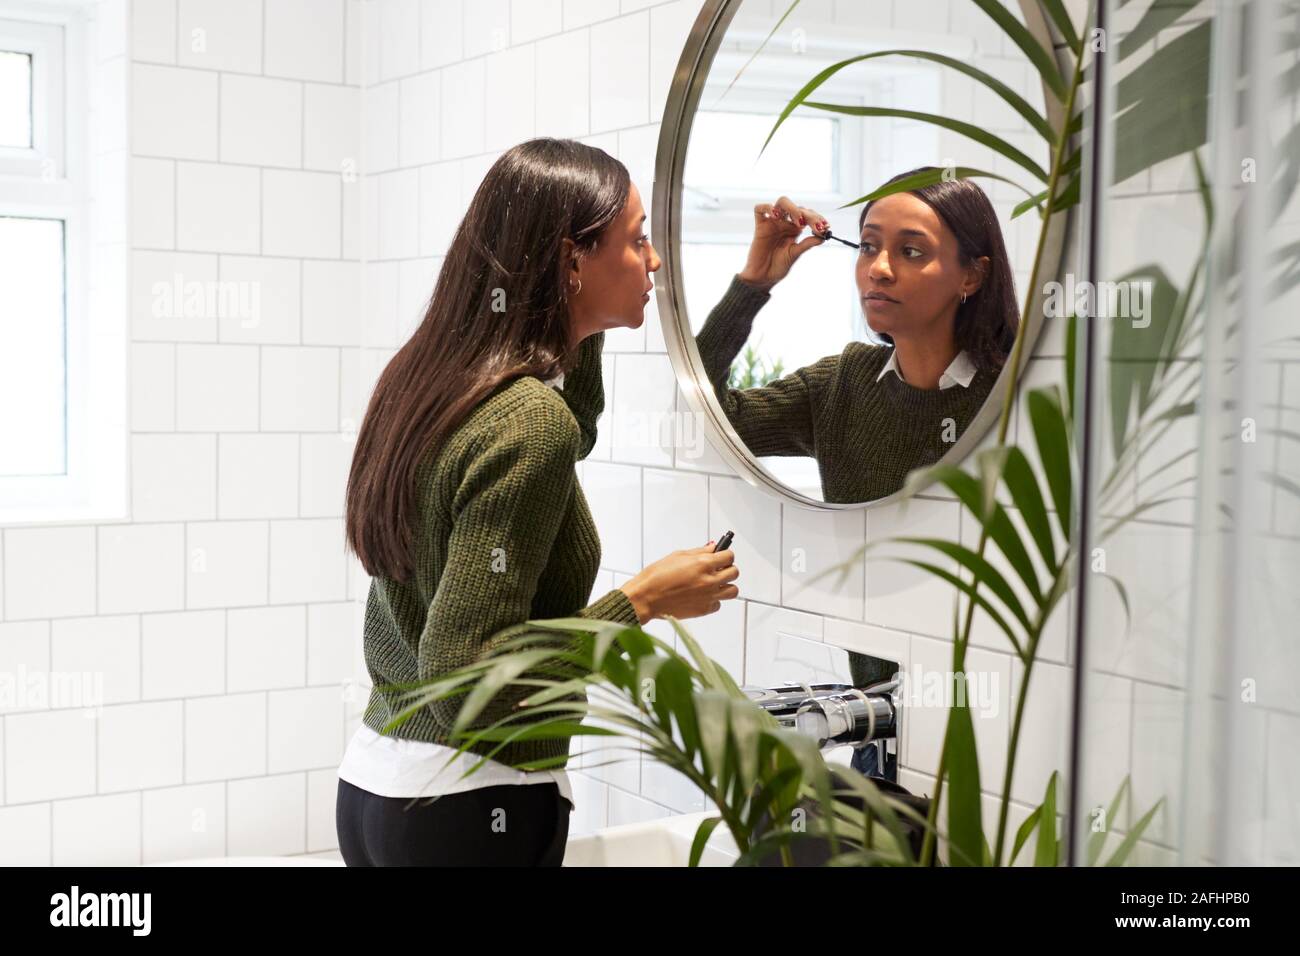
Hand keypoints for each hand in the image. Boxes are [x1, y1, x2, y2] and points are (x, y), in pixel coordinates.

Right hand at [620, 541, 739, 622]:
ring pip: (732, 591)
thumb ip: (699, 552)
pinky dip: (713, 600)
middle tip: (717, 569)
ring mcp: (709, 596)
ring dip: (726, 585)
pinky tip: (702, 596)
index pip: (729, 556)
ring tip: (714, 584)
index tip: (721, 556)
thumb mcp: (677, 556)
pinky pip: (718, 604)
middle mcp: (710, 580)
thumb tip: (713, 548)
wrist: (646, 597)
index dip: (725, 555)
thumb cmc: (656, 576)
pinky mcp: (704, 609)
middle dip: (727, 569)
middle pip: (734, 573)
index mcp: (703, 564)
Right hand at [736, 195, 828, 291]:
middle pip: (798, 208)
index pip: (808, 216)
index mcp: (795, 229)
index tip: (825, 227)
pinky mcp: (760, 226)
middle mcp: (785, 223)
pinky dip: (768, 207)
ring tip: (799, 222)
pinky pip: (760, 209)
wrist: (763, 277)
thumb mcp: (795, 254)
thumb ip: (807, 244)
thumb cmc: (778, 267)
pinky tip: (776, 216)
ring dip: (793, 209)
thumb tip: (823, 236)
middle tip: (817, 226)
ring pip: (782, 202)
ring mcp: (773, 223)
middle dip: (810, 216)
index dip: (817, 219)